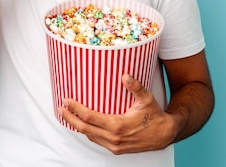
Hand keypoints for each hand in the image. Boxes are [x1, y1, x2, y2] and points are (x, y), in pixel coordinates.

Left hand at [60, 74, 181, 154]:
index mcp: (117, 125)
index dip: (75, 109)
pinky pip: (97, 140)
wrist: (165, 134)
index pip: (89, 117)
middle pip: (84, 128)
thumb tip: (124, 76)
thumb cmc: (155, 115)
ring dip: (77, 126)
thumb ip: (135, 87)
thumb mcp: (146, 99)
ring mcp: (114, 146)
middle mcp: (113, 138)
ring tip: (67, 115)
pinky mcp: (116, 149)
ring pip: (89, 136)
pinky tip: (83, 125)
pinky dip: (87, 132)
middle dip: (70, 118)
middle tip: (61, 108)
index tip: (66, 100)